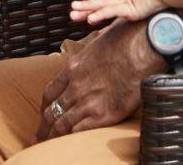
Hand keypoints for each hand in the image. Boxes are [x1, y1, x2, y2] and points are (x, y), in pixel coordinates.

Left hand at [36, 22, 160, 140]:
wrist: (143, 46)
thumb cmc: (126, 39)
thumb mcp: (99, 42)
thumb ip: (91, 53)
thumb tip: (96, 50)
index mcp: (73, 68)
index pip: (50, 92)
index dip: (44, 106)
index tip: (44, 114)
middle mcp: (75, 85)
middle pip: (51, 111)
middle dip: (43, 126)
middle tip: (38, 137)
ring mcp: (88, 100)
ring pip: (61, 124)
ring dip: (52, 136)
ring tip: (48, 144)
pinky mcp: (104, 113)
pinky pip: (79, 130)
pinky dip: (71, 138)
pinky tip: (68, 143)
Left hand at [71, 0, 161, 25]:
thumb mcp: (159, 0)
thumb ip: (156, 4)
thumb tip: (162, 5)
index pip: (111, 6)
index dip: (98, 10)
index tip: (88, 15)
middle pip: (101, 4)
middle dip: (85, 8)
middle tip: (72, 10)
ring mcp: (127, 4)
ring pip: (101, 6)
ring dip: (86, 9)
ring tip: (73, 13)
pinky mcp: (130, 9)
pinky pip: (112, 12)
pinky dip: (100, 15)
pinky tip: (90, 20)